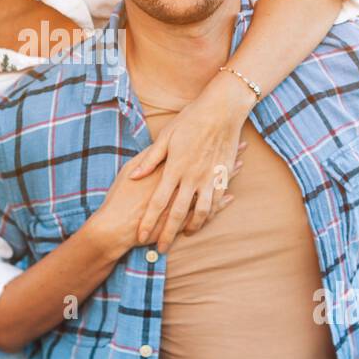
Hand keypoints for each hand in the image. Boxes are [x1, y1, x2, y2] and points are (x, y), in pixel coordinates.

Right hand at [88, 145, 243, 256]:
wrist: (117, 228)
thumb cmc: (120, 198)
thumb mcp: (128, 171)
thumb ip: (146, 159)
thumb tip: (163, 144)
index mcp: (166, 170)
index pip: (189, 151)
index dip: (204, 139)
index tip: (218, 129)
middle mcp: (179, 184)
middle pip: (207, 165)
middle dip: (225, 154)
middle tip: (240, 144)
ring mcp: (182, 202)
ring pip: (213, 184)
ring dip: (229, 176)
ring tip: (240, 165)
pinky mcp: (183, 219)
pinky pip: (207, 209)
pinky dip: (221, 202)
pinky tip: (229, 197)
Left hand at [129, 71, 254, 251]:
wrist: (222, 109)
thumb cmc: (190, 120)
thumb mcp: (165, 138)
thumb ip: (150, 160)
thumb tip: (134, 176)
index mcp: (174, 168)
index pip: (157, 202)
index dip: (148, 222)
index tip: (140, 237)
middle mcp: (191, 177)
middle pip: (176, 213)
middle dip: (167, 234)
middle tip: (160, 249)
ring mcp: (209, 177)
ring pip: (201, 212)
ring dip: (192, 226)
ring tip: (185, 234)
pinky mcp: (223, 175)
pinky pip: (217, 201)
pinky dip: (211, 213)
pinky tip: (205, 218)